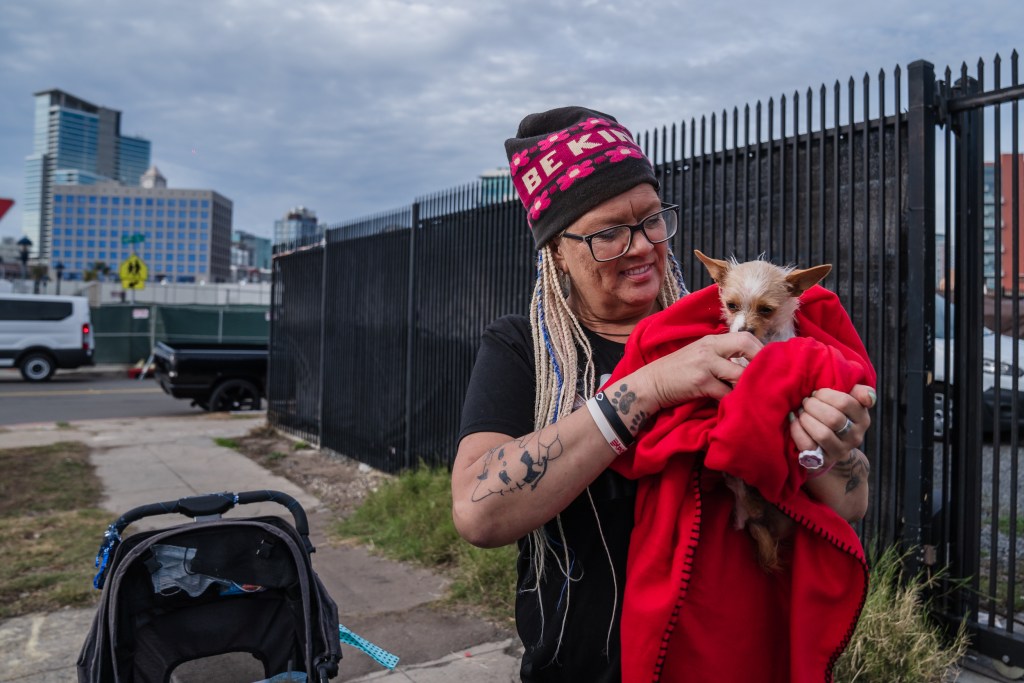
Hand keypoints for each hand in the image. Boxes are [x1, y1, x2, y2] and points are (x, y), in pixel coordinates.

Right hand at [642, 331, 762, 408]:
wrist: (649, 384)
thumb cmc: (676, 373)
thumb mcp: (698, 357)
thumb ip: (720, 358)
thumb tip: (747, 368)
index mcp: (711, 341)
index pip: (745, 337)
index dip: (762, 350)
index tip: (771, 366)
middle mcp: (709, 348)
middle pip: (746, 345)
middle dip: (762, 362)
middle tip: (770, 379)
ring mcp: (705, 364)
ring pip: (739, 373)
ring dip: (749, 387)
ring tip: (755, 396)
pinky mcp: (700, 382)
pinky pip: (725, 392)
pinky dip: (733, 401)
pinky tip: (736, 406)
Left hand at [790, 384, 874, 465]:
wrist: (832, 447)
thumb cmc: (839, 414)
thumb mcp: (852, 401)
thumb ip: (862, 392)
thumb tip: (867, 397)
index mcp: (862, 419)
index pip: (845, 403)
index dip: (825, 394)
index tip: (816, 393)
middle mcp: (854, 437)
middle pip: (833, 419)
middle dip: (813, 406)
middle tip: (806, 402)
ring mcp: (839, 451)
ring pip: (822, 434)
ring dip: (806, 419)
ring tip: (801, 412)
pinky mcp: (822, 461)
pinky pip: (808, 446)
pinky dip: (797, 431)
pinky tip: (795, 421)